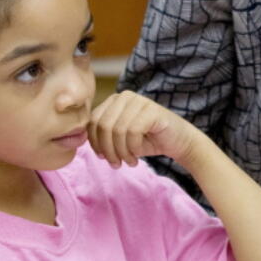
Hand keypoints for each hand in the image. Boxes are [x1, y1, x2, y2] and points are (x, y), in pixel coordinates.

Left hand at [88, 91, 202, 168]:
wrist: (179, 142)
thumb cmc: (148, 140)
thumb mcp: (120, 137)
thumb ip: (103, 134)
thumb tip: (81, 140)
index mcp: (115, 101)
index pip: (93, 122)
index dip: (95, 143)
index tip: (104, 158)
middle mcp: (125, 96)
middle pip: (102, 126)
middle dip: (107, 150)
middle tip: (116, 164)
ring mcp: (139, 101)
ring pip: (116, 130)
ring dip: (120, 152)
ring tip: (128, 162)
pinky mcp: (151, 110)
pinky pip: (132, 132)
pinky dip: (132, 149)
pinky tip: (137, 157)